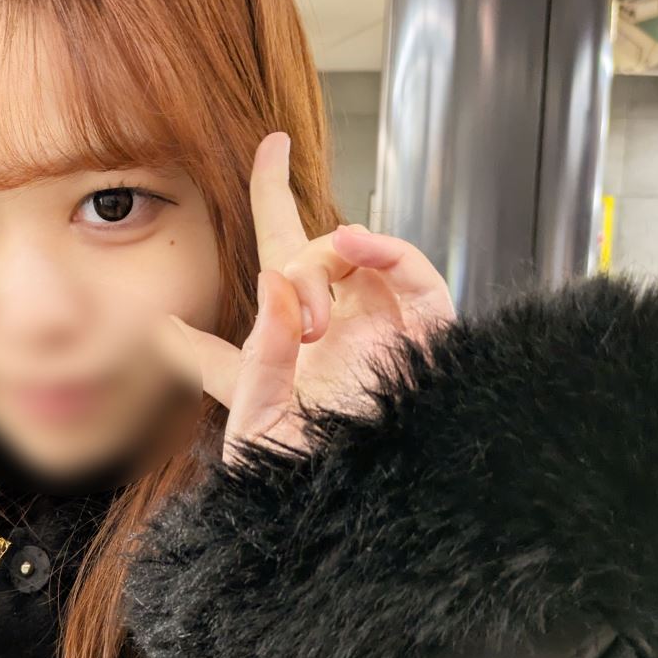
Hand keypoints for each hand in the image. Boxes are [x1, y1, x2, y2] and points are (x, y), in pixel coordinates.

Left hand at [169, 132, 456, 463]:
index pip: (275, 258)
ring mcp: (382, 323)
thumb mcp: (249, 417)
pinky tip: (355, 246)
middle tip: (280, 244)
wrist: (352, 510)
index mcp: (290, 335)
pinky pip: (414, 273)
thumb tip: (263, 286)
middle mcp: (337, 320)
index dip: (271, 195)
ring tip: (311, 326)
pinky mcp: (427, 334)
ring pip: (350, 255)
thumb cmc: (298, 477)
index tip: (271, 147)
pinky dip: (385, 250)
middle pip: (307, 248)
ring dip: (322, 271)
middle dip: (287, 236)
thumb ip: (230, 360)